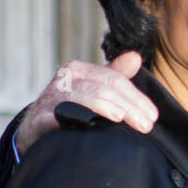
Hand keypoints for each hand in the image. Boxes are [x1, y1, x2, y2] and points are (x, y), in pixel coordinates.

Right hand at [14, 51, 157, 155]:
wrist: (34, 130)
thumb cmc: (68, 109)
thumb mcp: (92, 89)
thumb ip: (114, 75)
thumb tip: (135, 57)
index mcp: (80, 70)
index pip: (115, 80)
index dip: (137, 98)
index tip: (153, 116)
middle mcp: (66, 79)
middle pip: (104, 88)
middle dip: (129, 107)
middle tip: (146, 126)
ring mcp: (52, 97)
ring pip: (86, 98)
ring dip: (106, 108)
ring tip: (122, 120)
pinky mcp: (41, 117)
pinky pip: (59, 115)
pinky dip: (76, 117)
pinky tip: (91, 125)